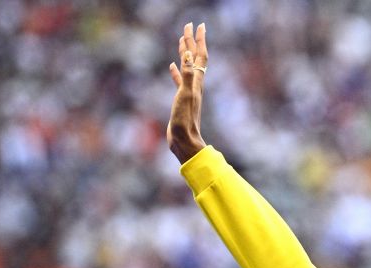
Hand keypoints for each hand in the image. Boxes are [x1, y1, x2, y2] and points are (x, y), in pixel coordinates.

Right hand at [167, 22, 207, 163]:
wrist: (184, 139)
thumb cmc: (185, 119)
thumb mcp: (186, 94)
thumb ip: (187, 74)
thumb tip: (190, 54)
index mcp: (197, 81)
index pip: (199, 55)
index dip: (198, 40)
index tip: (197, 24)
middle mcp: (195, 84)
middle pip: (195, 58)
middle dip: (192, 41)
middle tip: (189, 26)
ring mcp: (188, 91)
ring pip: (187, 67)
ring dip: (185, 53)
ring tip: (182, 41)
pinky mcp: (181, 98)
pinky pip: (179, 80)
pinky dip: (176, 71)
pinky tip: (172, 66)